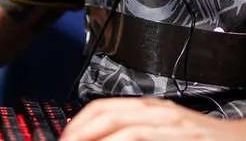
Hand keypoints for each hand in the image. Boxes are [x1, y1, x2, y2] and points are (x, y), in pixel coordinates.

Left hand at [59, 97, 245, 140]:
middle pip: (107, 114)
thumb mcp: (164, 131)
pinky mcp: (180, 137)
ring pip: (123, 126)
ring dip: (95, 140)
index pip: (104, 107)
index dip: (79, 124)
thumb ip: (136, 134)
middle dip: (80, 132)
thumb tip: (102, 139)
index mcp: (151, 108)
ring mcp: (171, 126)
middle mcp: (159, 113)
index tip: (65, 140)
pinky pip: (141, 138)